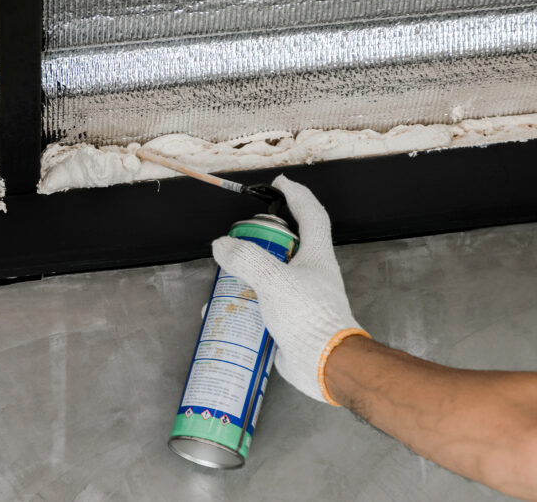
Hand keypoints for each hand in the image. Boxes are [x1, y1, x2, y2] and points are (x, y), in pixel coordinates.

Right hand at [211, 176, 368, 402]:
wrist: (326, 365)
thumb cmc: (310, 318)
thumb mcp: (274, 280)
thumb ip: (247, 259)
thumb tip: (222, 245)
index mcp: (316, 256)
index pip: (311, 215)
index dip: (297, 195)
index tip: (280, 184)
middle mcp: (311, 274)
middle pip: (285, 246)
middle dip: (260, 238)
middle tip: (239, 236)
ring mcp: (301, 298)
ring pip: (270, 277)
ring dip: (246, 275)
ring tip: (223, 277)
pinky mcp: (290, 321)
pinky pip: (262, 306)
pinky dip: (242, 306)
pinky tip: (222, 312)